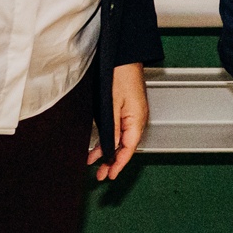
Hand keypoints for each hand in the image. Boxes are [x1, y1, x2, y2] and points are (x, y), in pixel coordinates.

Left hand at [90, 62, 148, 179]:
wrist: (122, 56)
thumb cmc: (119, 75)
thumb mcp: (112, 106)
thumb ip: (112, 129)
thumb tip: (110, 150)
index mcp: (137, 119)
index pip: (128, 148)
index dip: (118, 163)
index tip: (110, 175)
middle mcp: (137, 118)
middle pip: (125, 146)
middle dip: (113, 162)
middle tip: (101, 175)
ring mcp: (132, 114)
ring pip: (120, 139)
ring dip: (109, 152)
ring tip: (96, 164)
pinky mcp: (126, 109)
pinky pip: (118, 130)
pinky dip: (109, 140)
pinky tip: (99, 146)